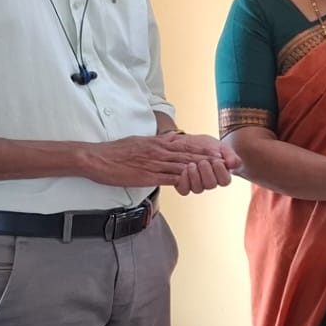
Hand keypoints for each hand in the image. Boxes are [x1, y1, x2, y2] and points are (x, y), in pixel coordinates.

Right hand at [83, 133, 236, 186]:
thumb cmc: (117, 152)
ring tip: (219, 172)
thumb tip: (171, 141)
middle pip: (191, 154)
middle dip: (211, 159)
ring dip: (203, 169)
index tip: (221, 153)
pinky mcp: (148, 176)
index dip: (206, 148)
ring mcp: (155, 163)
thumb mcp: (141, 142)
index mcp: (159, 143)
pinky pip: (169, 178)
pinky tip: (197, 183)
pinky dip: (185, 180)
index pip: (188, 144)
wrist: (97, 158)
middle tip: (228, 163)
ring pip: (184, 165)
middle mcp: (160, 151)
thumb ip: (158, 143)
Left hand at [172, 135, 241, 194]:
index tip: (217, 161)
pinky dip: (184, 181)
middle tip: (203, 162)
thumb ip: (230, 154)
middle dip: (206, 173)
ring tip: (192, 164)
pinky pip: (184, 190)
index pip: (225, 181)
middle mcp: (209, 181)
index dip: (221, 172)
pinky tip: (184, 171)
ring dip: (194, 176)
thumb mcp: (220, 146)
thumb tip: (232, 164)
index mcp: (221, 174)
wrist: (186, 142)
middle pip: (210, 185)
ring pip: (197, 189)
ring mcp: (196, 184)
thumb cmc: (205, 146)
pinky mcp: (183, 184)